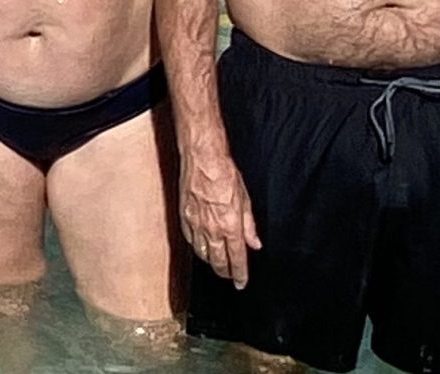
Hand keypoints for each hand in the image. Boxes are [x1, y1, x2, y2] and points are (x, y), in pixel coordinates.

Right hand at [178, 143, 261, 288]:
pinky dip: (198, 248)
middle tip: (230, 275)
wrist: (202, 158)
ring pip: (202, 254)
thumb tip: (254, 243)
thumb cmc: (224, 173)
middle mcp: (212, 229)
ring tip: (217, 264)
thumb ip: (249, 226)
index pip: (236, 259)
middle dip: (225, 272)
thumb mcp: (245, 200)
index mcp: (230, 226)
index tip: (241, 282)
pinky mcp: (184, 217)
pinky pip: (191, 241)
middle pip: (217, 262)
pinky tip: (202, 247)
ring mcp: (196, 224)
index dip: (239, 275)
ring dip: (211, 262)